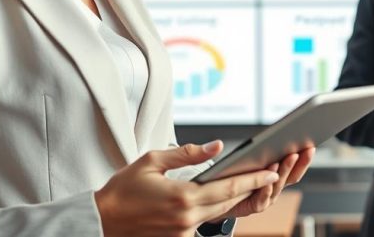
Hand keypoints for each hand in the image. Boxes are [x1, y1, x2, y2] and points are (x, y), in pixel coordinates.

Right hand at [94, 142, 278, 236]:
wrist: (102, 221)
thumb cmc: (123, 190)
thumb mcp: (152, 161)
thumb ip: (188, 154)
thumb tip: (217, 146)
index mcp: (183, 197)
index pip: (229, 187)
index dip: (253, 179)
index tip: (272, 172)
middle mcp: (187, 219)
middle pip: (229, 202)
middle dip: (249, 188)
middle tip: (268, 173)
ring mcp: (183, 233)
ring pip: (218, 214)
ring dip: (231, 199)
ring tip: (245, 182)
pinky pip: (202, 223)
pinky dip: (211, 210)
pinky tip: (215, 198)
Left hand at [221, 147, 314, 218]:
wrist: (218, 200)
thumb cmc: (235, 176)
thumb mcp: (249, 159)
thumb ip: (262, 150)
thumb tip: (270, 136)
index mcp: (277, 176)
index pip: (296, 167)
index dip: (304, 158)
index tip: (311, 145)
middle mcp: (275, 187)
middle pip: (292, 176)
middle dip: (300, 162)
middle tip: (306, 148)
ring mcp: (267, 197)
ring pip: (279, 184)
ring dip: (285, 170)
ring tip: (289, 156)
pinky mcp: (255, 206)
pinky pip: (263, 198)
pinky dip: (267, 189)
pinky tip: (267, 179)